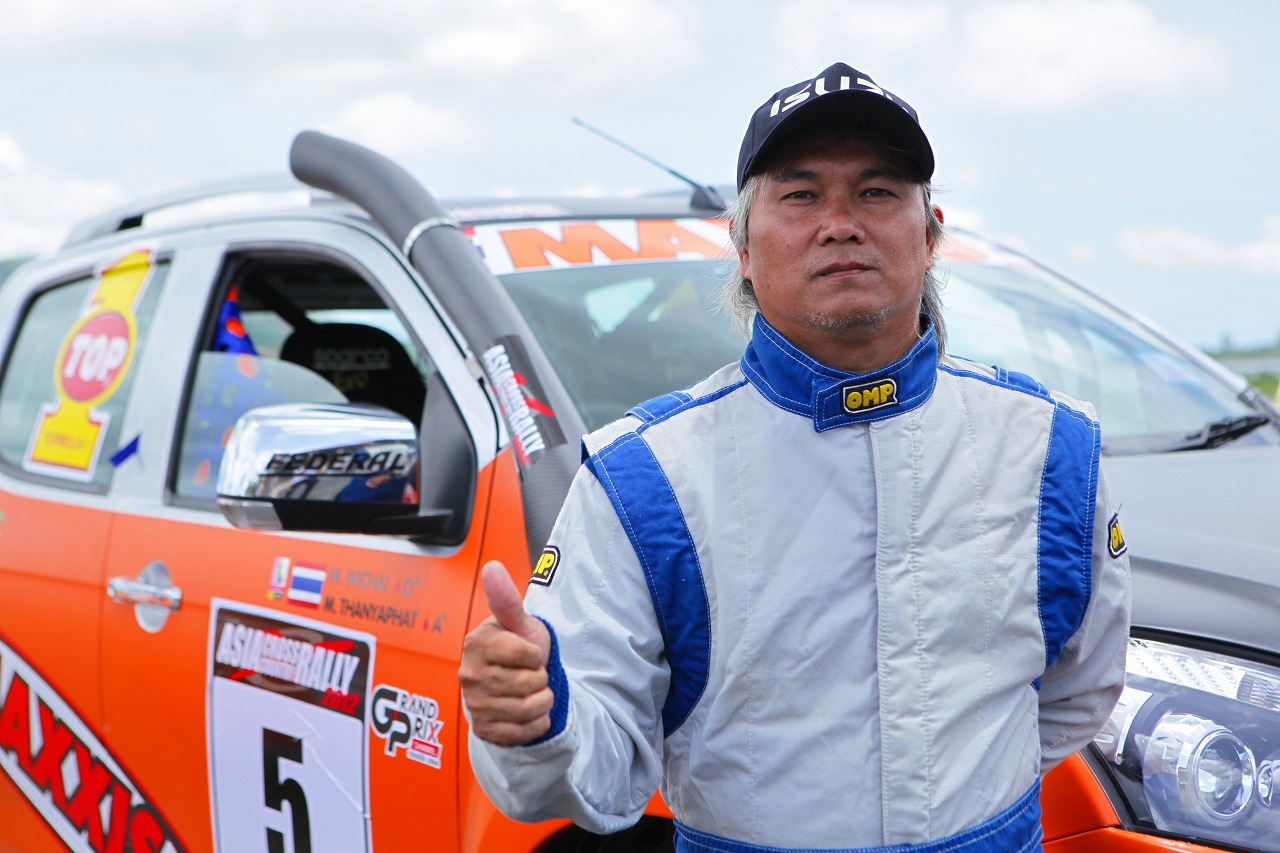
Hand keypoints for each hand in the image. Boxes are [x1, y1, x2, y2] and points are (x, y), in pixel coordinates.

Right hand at [459, 561, 554, 745]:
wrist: (517, 682)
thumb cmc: (519, 648)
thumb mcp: (519, 622)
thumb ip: (506, 599)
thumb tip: (492, 567)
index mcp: (476, 645)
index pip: (525, 654)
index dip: (536, 655)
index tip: (528, 653)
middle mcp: (469, 676)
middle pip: (527, 684)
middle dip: (540, 678)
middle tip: (530, 673)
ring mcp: (474, 705)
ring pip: (528, 709)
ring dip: (542, 701)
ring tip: (531, 691)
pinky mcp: (484, 730)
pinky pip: (524, 732)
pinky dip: (536, 723)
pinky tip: (528, 712)